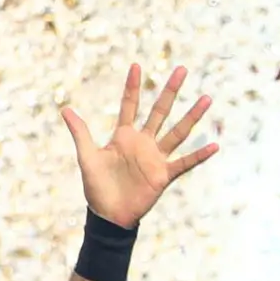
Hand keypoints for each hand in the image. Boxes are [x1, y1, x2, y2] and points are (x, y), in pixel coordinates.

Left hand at [58, 61, 217, 230]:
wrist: (108, 214)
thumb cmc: (97, 187)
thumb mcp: (87, 156)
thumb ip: (80, 133)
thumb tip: (64, 109)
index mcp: (124, 136)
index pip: (130, 105)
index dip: (133, 87)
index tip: (136, 65)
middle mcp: (143, 143)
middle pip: (160, 111)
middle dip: (170, 91)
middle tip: (182, 69)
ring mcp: (155, 158)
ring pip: (177, 132)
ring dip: (192, 116)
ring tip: (206, 98)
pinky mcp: (164, 175)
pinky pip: (185, 163)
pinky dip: (199, 156)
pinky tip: (214, 146)